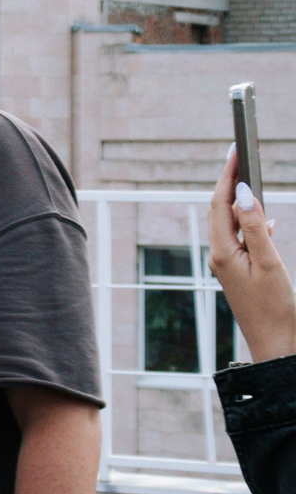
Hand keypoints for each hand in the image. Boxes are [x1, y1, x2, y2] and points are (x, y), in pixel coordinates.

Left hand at [209, 155, 294, 362]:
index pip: (219, 204)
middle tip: (240, 156)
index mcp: (222, 252)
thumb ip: (256, 226)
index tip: (234, 150)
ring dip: (241, 202)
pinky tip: (269, 221)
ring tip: (251, 179)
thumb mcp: (269, 262)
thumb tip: (242, 193)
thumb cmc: (275, 306)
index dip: (226, 175)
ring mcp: (227, 264)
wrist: (275, 343)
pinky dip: (253, 225)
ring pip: (231, 224)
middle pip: (220, 211)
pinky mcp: (238, 271)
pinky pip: (242, 240)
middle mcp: (219, 256)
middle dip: (229, 183)